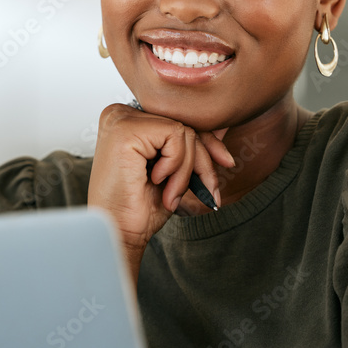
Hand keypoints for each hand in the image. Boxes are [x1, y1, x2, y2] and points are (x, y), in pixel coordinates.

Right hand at [87, 103, 234, 283]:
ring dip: (186, 170)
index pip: (178, 120)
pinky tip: (156, 180)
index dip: (206, 143)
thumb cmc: (139, 207)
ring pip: (183, 131)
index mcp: (127, 120)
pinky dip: (176, 164)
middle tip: (206, 191)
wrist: (120, 233)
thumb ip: (188, 146)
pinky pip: (175, 135)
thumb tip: (222, 133)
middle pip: (183, 123)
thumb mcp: (172, 170)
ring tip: (170, 194)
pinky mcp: (126, 130)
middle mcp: (120, 114)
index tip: (226, 162)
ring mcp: (121, 119)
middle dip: (202, 160)